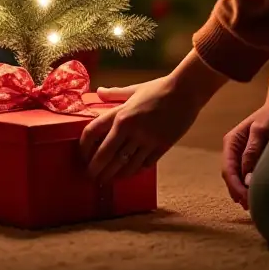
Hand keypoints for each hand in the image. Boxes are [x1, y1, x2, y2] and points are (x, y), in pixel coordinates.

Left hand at [79, 75, 204, 183]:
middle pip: (106, 155)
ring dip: (113, 175)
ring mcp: (147, 140)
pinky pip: (144, 164)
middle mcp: (131, 129)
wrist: (186, 92)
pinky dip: (135, 171)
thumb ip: (114, 94)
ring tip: (107, 180)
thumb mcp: (134, 89)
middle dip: (96, 169)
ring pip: (125, 165)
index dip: (84, 148)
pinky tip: (128, 173)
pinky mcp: (161, 147)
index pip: (93, 133)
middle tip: (90, 176)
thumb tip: (97, 91)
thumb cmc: (159, 88)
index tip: (82, 155)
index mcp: (121, 113)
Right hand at [222, 99, 268, 208]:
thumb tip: (247, 177)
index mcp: (231, 142)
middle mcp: (233, 149)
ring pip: (237, 178)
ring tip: (254, 206)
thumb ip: (252, 151)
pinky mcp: (252, 158)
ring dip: (243, 191)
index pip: (228, 169)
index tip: (245, 200)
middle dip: (238, 192)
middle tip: (251, 208)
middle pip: (230, 176)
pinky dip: (249, 186)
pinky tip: (257, 195)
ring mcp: (241, 154)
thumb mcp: (261, 131)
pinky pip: (246, 175)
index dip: (235, 186)